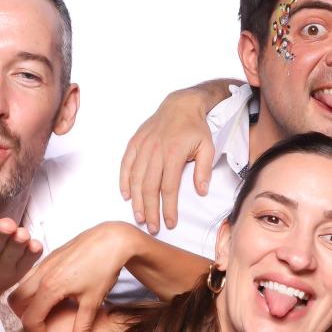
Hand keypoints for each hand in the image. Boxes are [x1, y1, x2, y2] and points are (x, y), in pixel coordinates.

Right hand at [10, 221, 137, 331]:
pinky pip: (30, 276)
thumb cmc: (103, 267)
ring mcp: (43, 263)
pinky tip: (54, 295)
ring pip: (21, 287)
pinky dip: (33, 289)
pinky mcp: (49, 257)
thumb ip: (82, 326)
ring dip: (27, 302)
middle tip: (40, 327)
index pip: (31, 317)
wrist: (112, 239)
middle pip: (16, 301)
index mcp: (50, 287)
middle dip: (24, 316)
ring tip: (46, 312)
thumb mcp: (93, 300)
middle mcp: (41, 274)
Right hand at [119, 87, 217, 233]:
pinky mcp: (135, 143)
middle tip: (152, 227)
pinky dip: (124, 181)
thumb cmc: (195, 128)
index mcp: (173, 154)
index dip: (168, 208)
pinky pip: (126, 164)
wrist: (180, 105)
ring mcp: (143, 147)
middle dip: (150, 210)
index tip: (169, 223)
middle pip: (149, 187)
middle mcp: (155, 151)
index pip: (169, 188)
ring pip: (136, 179)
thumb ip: (204, 170)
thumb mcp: (207, 147)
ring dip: (136, 201)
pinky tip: (126, 195)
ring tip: (139, 217)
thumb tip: (201, 192)